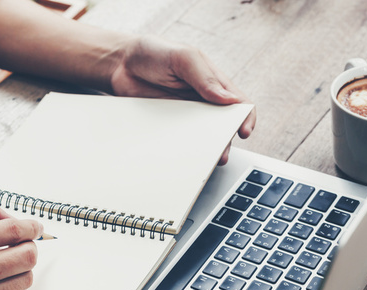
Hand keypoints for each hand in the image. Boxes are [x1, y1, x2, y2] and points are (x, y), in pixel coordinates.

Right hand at [0, 196, 42, 289]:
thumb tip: (8, 215)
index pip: (15, 230)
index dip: (32, 226)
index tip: (34, 226)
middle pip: (27, 256)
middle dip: (29, 246)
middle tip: (20, 244)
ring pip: (23, 280)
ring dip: (18, 268)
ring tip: (1, 263)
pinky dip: (3, 287)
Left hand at [110, 34, 255, 160]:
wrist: (121, 64)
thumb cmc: (155, 53)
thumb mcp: (183, 57)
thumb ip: (205, 77)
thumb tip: (229, 100)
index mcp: (213, 82)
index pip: (238, 102)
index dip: (245, 117)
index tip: (244, 130)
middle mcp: (202, 100)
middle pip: (222, 125)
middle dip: (225, 139)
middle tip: (222, 152)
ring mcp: (184, 115)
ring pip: (202, 136)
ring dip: (205, 148)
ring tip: (205, 158)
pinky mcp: (167, 125)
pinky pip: (178, 140)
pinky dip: (183, 149)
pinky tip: (182, 156)